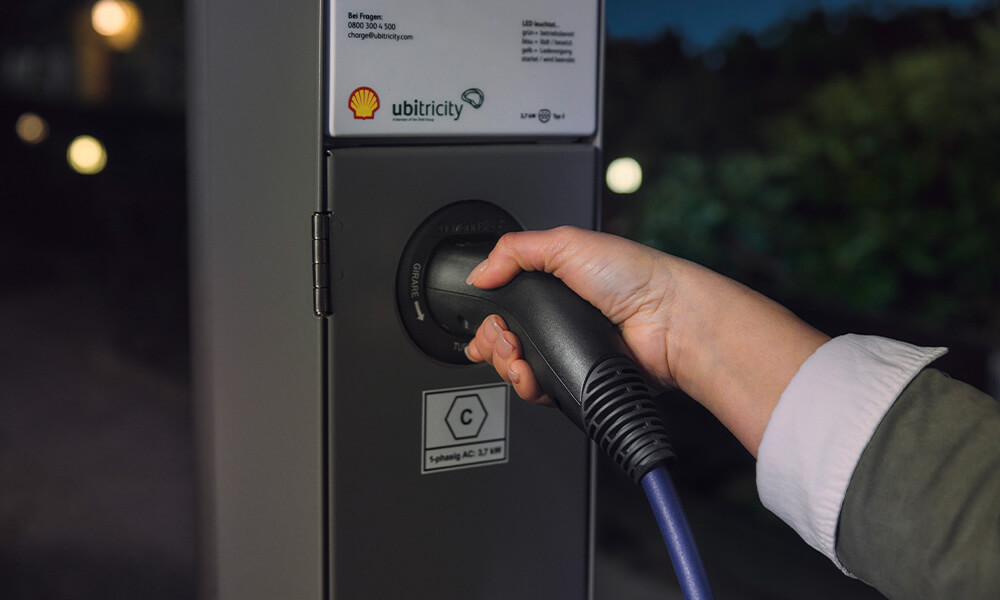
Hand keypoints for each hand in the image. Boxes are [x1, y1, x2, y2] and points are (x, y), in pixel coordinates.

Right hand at [464, 226, 828, 456]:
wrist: (669, 322)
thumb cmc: (636, 277)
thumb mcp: (567, 243)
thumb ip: (515, 251)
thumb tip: (479, 272)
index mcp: (554, 282)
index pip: (504, 301)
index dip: (488, 314)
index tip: (489, 320)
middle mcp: (559, 317)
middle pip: (503, 338)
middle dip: (494, 342)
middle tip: (505, 340)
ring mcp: (566, 349)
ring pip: (516, 367)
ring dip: (508, 366)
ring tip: (519, 360)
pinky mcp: (577, 378)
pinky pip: (540, 390)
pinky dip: (529, 387)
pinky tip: (532, 378)